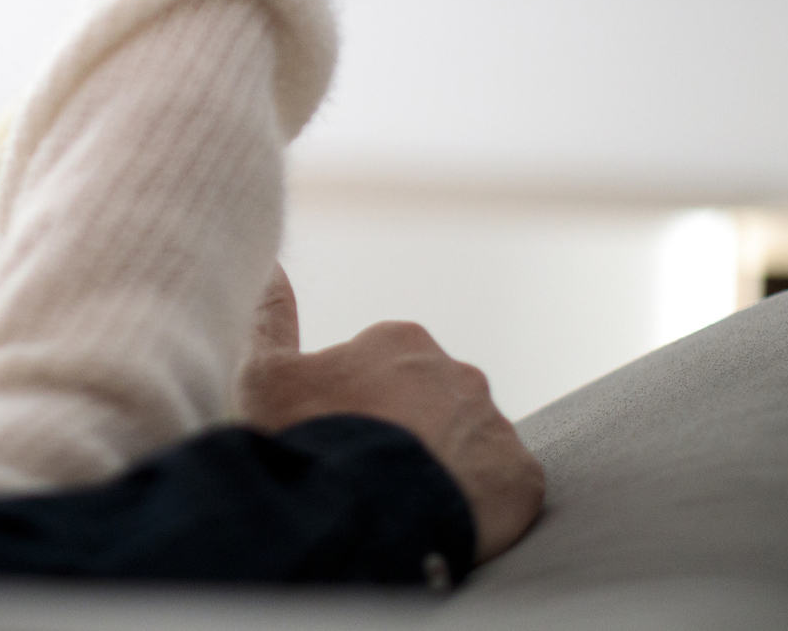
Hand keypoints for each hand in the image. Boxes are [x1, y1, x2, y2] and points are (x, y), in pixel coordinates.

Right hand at [235, 266, 544, 564]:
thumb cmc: (306, 437)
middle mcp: (458, 373)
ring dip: (444, 468)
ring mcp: (494, 425)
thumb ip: (272, 317)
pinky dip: (481, 504)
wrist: (354, 513)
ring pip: (469, 445)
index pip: (384, 371)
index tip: (339, 438)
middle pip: (431, 405)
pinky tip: (443, 521)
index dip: (358, 408)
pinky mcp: (520, 478)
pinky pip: (504, 488)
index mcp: (402, 342)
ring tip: (404, 505)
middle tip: (371, 475)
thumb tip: (273, 266)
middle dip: (408, 434)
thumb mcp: (267, 374)